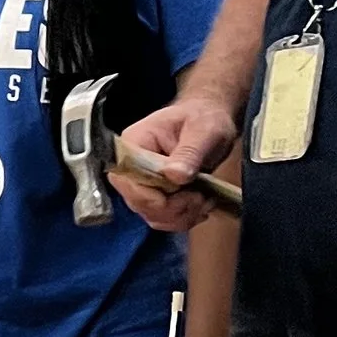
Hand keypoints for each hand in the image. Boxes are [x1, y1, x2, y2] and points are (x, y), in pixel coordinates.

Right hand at [106, 90, 239, 231]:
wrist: (209, 121)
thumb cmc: (203, 118)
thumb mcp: (203, 131)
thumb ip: (189, 152)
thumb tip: (175, 175)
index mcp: (133, 145)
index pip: (128, 181)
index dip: (153, 197)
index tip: (187, 195)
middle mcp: (130, 168)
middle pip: (139, 203)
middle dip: (174, 208)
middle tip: (201, 197)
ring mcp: (142, 184)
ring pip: (152, 216)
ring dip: (182, 215)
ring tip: (204, 200)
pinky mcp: (155, 196)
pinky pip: (163, 219)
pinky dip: (184, 218)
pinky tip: (201, 205)